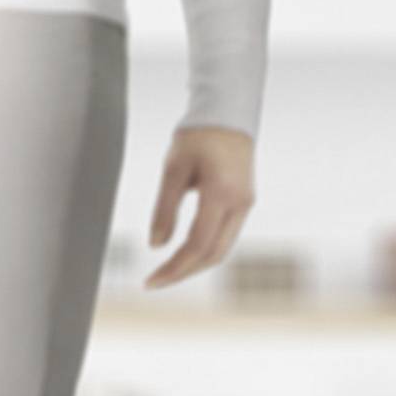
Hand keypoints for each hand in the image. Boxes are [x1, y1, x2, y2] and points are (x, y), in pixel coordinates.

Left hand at [145, 125, 255, 288]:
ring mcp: (246, 204)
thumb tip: (155, 247)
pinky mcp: (244, 203)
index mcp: (222, 193)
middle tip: (153, 282)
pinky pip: (224, 237)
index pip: (198, 245)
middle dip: (183, 273)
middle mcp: (241, 203)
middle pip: (213, 255)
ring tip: (165, 273)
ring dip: (193, 265)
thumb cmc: (197, 137)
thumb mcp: (173, 169)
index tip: (149, 282)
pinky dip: (203, 252)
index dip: (173, 268)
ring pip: (222, 249)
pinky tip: (182, 256)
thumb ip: (164, 209)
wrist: (228, 113)